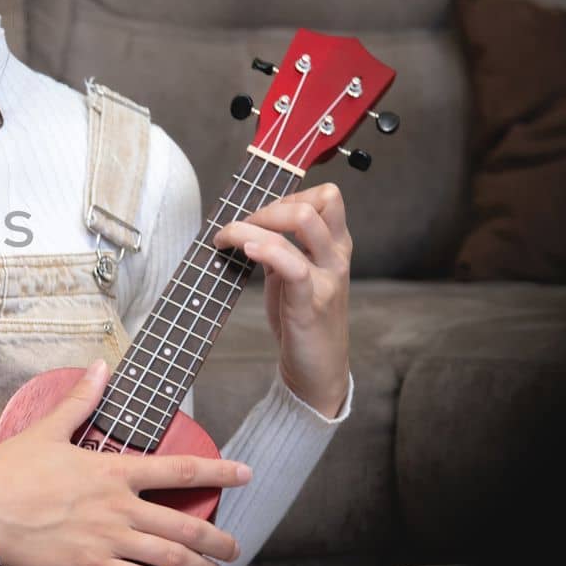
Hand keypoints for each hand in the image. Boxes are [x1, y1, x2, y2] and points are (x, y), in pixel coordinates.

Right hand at [0, 360, 252, 565]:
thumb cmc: (9, 471)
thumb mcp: (48, 429)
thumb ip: (81, 400)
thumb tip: (101, 367)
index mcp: (112, 471)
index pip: (179, 471)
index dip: (219, 472)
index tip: (246, 474)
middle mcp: (119, 507)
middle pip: (185, 524)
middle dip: (218, 539)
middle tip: (234, 547)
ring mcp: (108, 540)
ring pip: (172, 557)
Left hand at [213, 182, 351, 416]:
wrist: (316, 370)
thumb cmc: (302, 320)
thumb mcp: (293, 275)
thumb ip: (280, 247)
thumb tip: (244, 223)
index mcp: (335, 247)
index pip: (328, 197)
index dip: (288, 196)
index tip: (257, 216)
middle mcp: (337, 257)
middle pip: (318, 202)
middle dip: (269, 205)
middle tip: (238, 227)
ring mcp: (328, 279)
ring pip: (303, 223)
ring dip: (255, 222)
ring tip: (228, 238)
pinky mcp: (311, 303)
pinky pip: (293, 265)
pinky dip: (266, 250)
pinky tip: (246, 251)